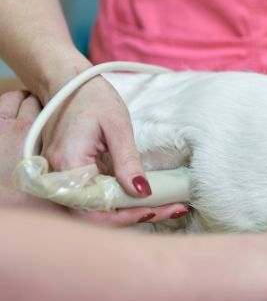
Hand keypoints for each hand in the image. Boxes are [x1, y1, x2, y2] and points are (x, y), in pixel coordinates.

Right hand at [40, 77, 186, 225]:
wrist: (68, 83)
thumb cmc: (91, 98)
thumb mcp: (117, 126)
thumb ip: (127, 161)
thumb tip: (142, 192)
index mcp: (68, 164)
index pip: (94, 208)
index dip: (126, 216)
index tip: (158, 210)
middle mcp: (59, 178)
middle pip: (96, 215)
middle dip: (135, 217)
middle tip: (173, 210)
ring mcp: (62, 179)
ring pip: (97, 210)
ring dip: (131, 212)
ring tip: (168, 207)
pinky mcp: (72, 177)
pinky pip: (96, 197)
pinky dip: (122, 201)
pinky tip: (149, 199)